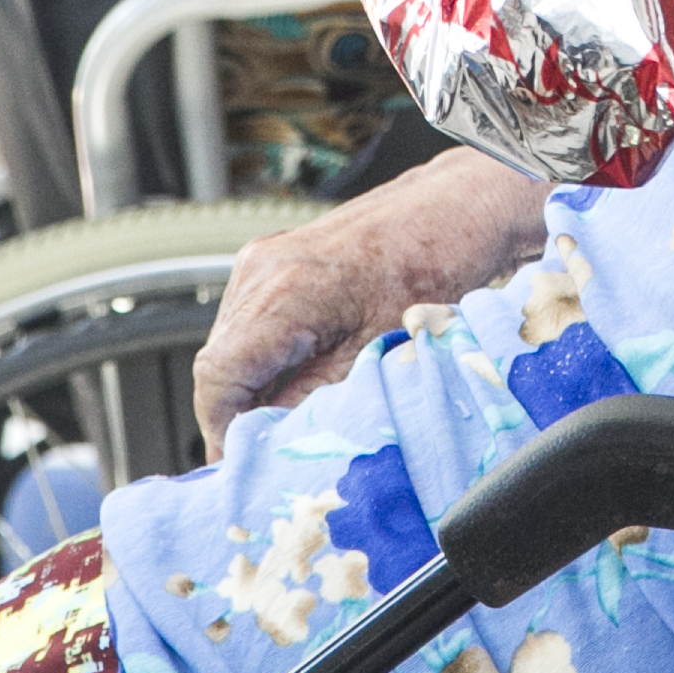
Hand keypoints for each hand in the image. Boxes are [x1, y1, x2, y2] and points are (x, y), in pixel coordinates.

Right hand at [191, 150, 547, 457]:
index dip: (222, 429)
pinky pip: (251, 323)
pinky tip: (303, 377)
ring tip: (293, 416)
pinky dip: (268, 358)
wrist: (456, 210)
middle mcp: (262, 270)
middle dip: (240, 413)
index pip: (217, 377)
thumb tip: (273, 442)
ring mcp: (265, 261)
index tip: (242, 462)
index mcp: (281, 291)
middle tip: (272, 451)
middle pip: (219, 364)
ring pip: (233, 346)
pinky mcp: (277, 261)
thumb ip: (314, 400)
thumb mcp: (375, 354)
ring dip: (254, 387)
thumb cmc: (432, 265)